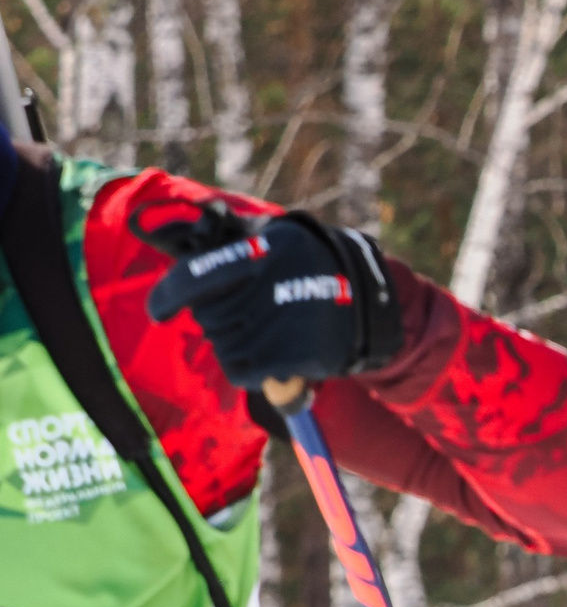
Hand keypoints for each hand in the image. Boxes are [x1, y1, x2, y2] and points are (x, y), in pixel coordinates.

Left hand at [141, 203, 402, 389]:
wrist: (367, 301)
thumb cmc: (306, 265)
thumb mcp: (273, 236)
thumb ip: (226, 238)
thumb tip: (170, 233)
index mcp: (262, 252)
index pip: (198, 276)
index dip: (170, 294)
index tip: (159, 312)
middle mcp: (270, 289)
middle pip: (208, 315)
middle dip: (216, 315)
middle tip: (245, 310)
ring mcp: (284, 326)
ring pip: (223, 344)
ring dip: (233, 341)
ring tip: (263, 332)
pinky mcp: (297, 357)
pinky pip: (243, 372)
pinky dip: (248, 369)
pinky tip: (267, 357)